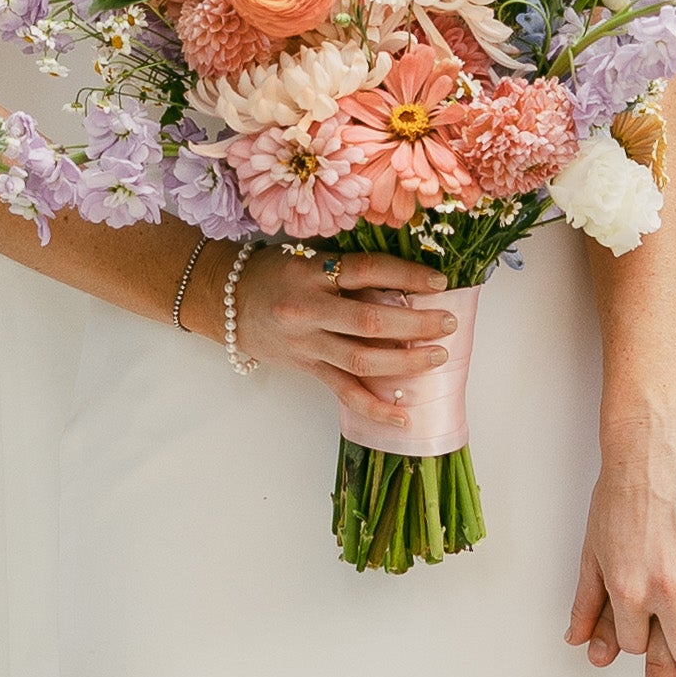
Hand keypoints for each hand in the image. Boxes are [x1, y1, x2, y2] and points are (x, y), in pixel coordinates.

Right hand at [227, 245, 458, 409]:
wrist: (227, 300)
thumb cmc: (274, 273)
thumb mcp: (309, 259)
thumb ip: (348, 271)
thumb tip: (406, 285)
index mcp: (313, 273)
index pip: (367, 271)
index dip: (407, 275)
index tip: (440, 283)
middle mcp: (309, 310)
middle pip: (370, 322)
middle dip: (416, 325)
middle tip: (448, 324)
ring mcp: (308, 344)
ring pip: (363, 360)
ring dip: (406, 362)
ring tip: (437, 357)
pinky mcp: (307, 369)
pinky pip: (345, 392)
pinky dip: (375, 408)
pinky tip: (403, 417)